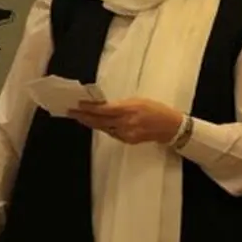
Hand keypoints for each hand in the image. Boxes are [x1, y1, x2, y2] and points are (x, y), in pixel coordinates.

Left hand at [67, 99, 182, 144]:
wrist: (169, 127)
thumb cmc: (155, 109)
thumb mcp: (138, 101)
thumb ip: (121, 104)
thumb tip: (104, 105)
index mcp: (128, 109)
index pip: (103, 110)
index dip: (89, 108)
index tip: (78, 104)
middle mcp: (125, 123)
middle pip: (99, 120)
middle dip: (83, 116)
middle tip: (71, 111)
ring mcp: (125, 133)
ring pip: (103, 128)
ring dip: (90, 122)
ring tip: (79, 117)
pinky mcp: (127, 140)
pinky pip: (111, 133)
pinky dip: (102, 127)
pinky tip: (95, 123)